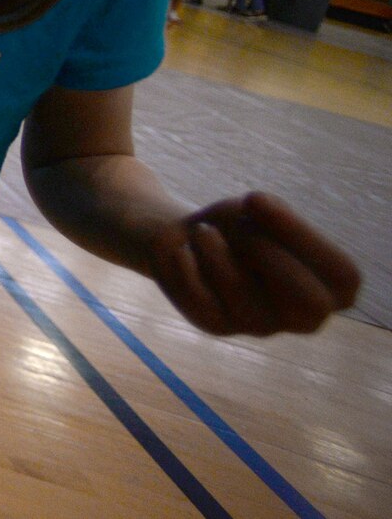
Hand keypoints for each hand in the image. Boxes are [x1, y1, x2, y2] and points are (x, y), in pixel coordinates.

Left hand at [147, 193, 360, 336]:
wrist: (188, 240)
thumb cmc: (238, 225)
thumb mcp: (257, 210)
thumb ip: (269, 213)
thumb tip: (256, 206)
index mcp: (333, 289)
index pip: (342, 276)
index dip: (302, 235)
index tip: (256, 198)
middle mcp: (304, 317)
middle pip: (308, 302)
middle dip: (270, 254)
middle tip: (241, 228)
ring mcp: (261, 327)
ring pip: (243, 294)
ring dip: (217, 251)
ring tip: (203, 231)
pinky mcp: (218, 327)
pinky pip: (201, 297)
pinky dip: (188, 264)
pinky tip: (185, 251)